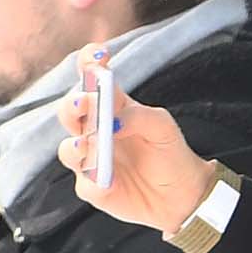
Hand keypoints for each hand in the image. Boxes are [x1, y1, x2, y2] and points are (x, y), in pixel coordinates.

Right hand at [57, 55, 216, 235]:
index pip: (91, 78)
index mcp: (111, 107)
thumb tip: (113, 121)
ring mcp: (90, 159)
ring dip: (75, 145)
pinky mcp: (94, 188)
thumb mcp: (163, 127)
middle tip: (85, 102)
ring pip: (68, 150)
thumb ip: (139, 116)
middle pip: (70, 112)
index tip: (98, 56)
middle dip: (73, 105)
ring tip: (87, 143)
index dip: (89, 63)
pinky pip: (86, 184)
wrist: (183, 196)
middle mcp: (94, 130)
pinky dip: (95, 182)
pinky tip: (108, 180)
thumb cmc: (170, 153)